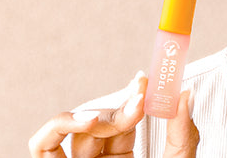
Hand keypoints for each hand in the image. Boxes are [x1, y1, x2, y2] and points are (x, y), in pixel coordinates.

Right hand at [28, 73, 199, 157]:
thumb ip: (182, 134)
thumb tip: (185, 92)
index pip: (125, 120)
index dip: (133, 97)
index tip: (147, 80)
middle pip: (101, 123)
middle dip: (121, 107)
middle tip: (140, 97)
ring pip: (74, 129)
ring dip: (95, 115)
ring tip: (116, 118)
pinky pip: (41, 146)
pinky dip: (58, 125)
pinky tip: (85, 121)